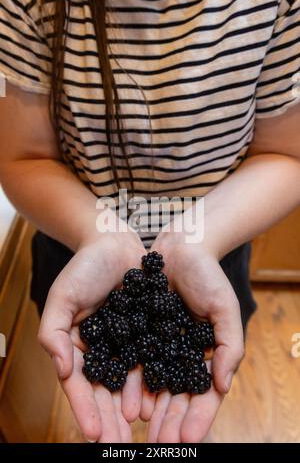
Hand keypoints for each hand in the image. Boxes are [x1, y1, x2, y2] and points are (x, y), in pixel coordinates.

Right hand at [38, 229, 146, 441]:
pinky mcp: (149, 332)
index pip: (81, 385)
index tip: (95, 435)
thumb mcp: (62, 297)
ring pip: (130, 381)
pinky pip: (152, 359)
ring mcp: (127, 343)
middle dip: (111, 420)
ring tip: (143, 431)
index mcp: (80, 346)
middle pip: (107, 391)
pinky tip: (159, 399)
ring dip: (134, 407)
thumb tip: (63, 370)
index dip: (86, 409)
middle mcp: (105, 350)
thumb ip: (54, 333)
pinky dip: (154, 380)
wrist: (115, 243)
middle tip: (120, 447)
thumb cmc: (84, 268)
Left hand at [141, 229, 243, 442]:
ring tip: (142, 428)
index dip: (199, 416)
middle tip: (162, 444)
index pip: (204, 392)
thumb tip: (222, 386)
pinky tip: (127, 400)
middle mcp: (180, 354)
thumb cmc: (208, 276)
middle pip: (177, 395)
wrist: (180, 248)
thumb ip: (229, 346)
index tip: (189, 438)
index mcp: (203, 353)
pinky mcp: (137, 333)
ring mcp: (158, 345)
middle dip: (171, 420)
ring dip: (150, 408)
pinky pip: (134, 361)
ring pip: (154, 384)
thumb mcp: (224, 309)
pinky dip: (132, 382)